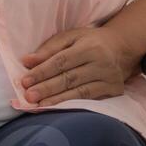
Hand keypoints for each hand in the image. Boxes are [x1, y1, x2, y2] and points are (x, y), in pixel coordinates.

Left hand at [18, 25, 136, 105]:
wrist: (121, 47)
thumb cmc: (89, 41)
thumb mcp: (70, 37)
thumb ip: (49, 49)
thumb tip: (26, 61)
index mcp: (88, 46)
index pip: (61, 61)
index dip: (42, 71)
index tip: (24, 81)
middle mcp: (101, 62)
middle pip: (69, 78)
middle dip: (47, 88)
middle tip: (28, 97)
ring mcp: (109, 78)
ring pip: (79, 92)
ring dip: (57, 100)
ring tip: (39, 106)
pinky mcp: (114, 89)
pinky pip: (90, 99)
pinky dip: (72, 104)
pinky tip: (58, 108)